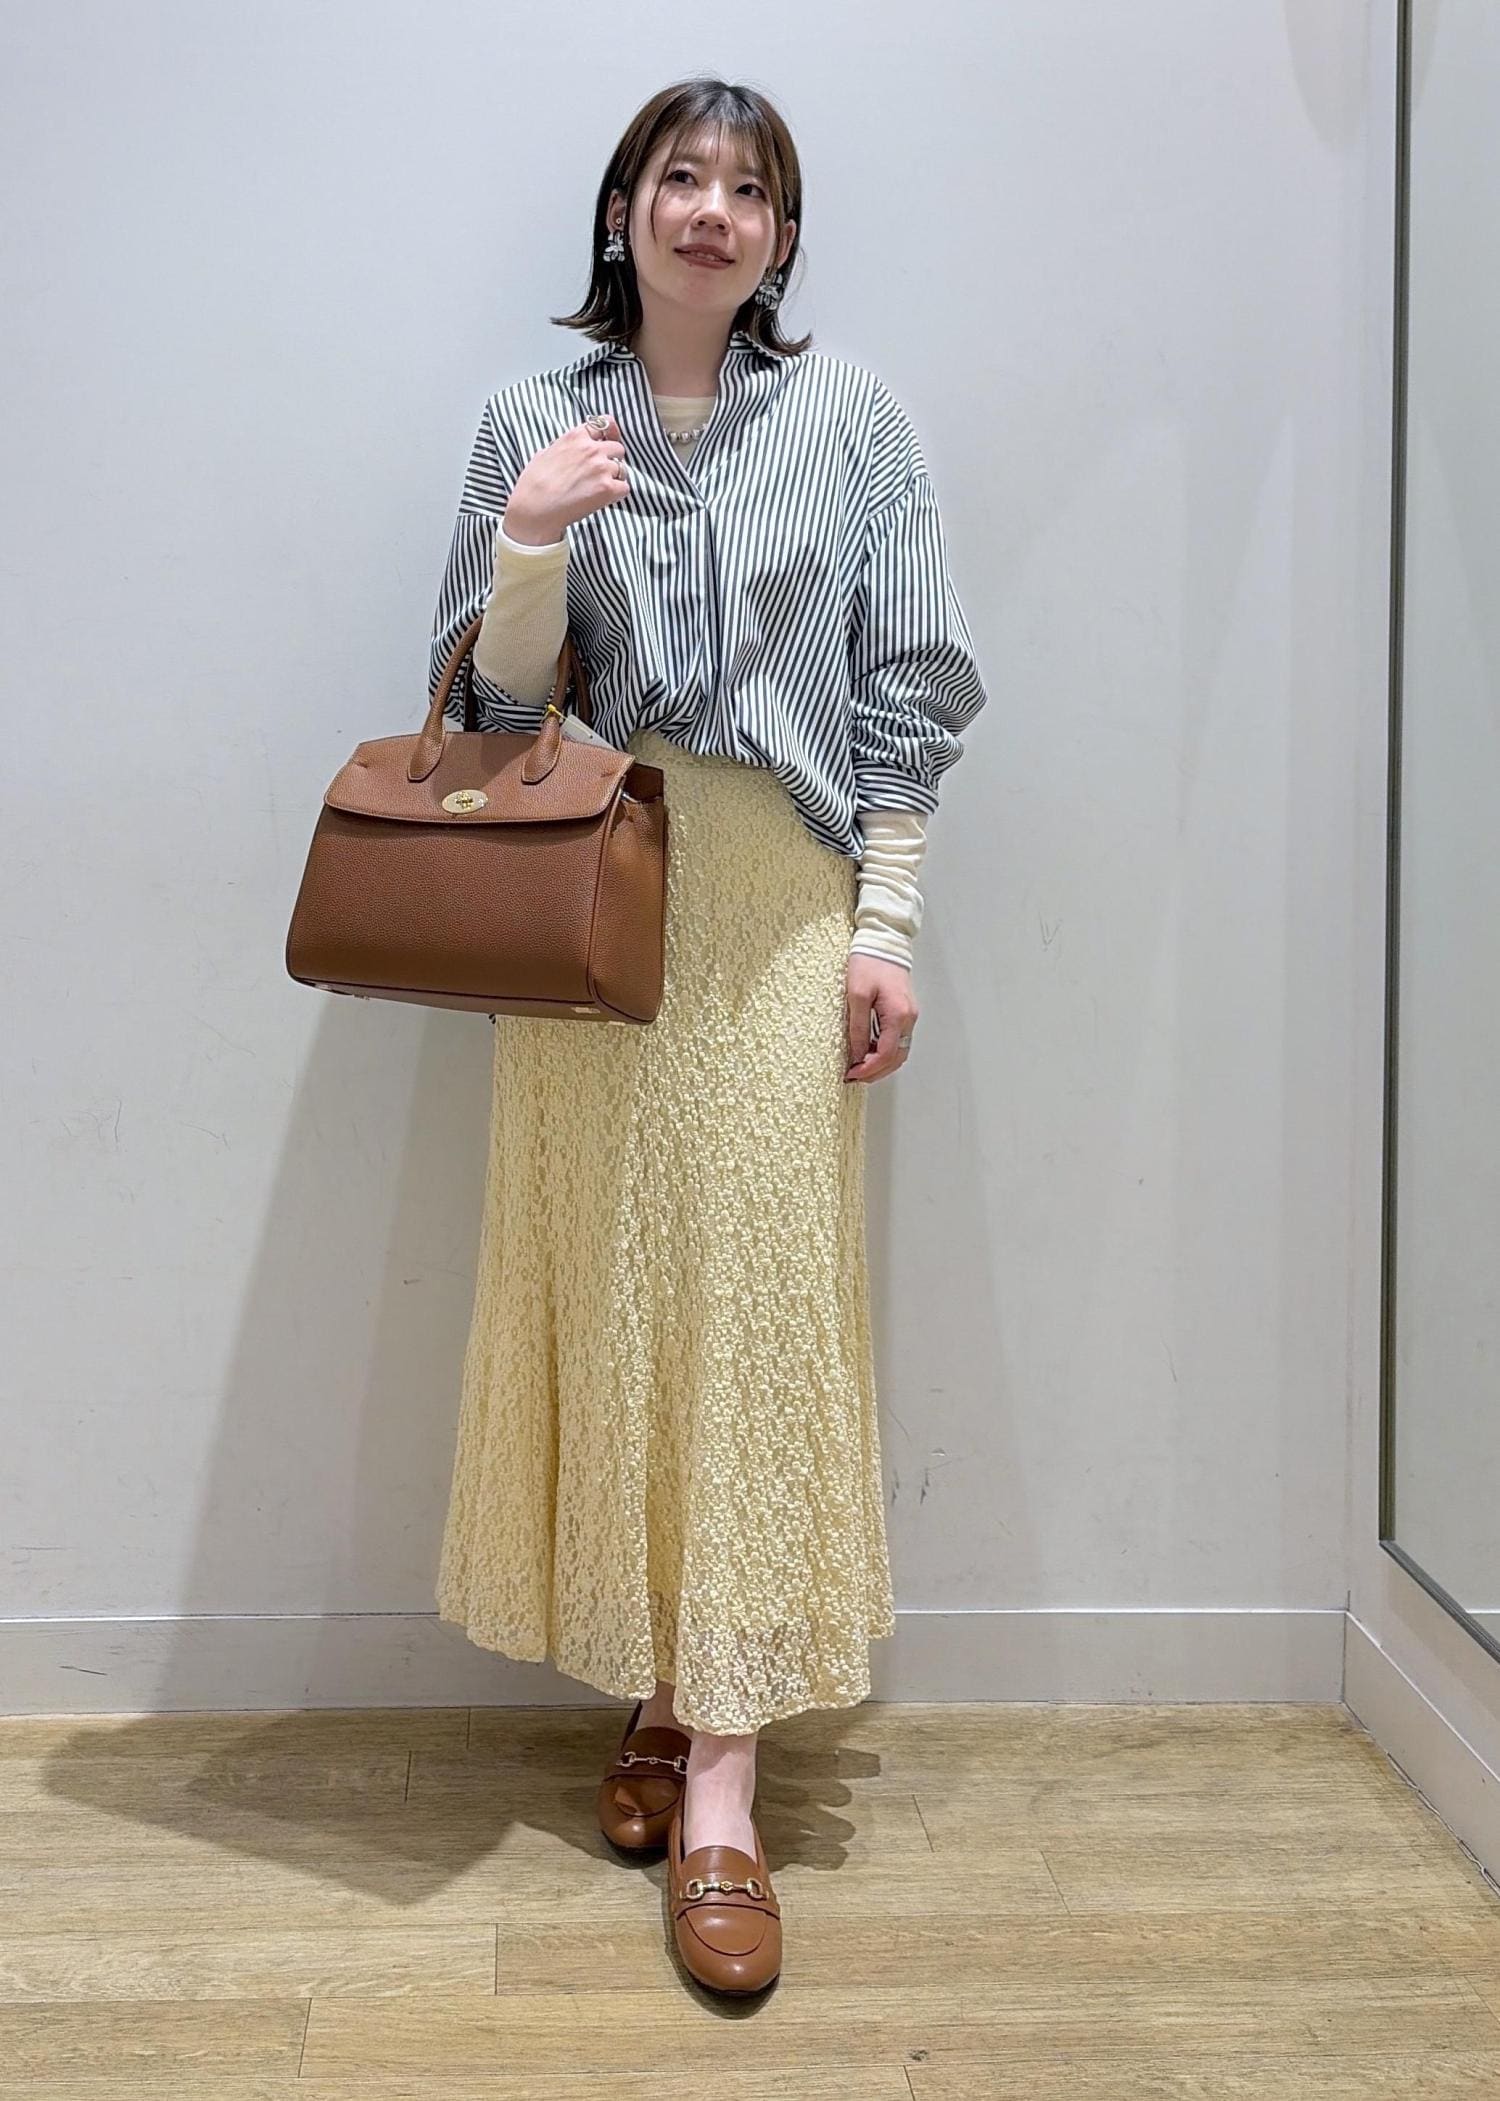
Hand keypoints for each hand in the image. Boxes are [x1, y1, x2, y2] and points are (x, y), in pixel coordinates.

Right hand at [503, 414, 630, 544]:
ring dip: (614, 478)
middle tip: (600, 473)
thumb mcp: (545, 453)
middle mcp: (591, 449)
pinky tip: (603, 499)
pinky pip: (624, 488)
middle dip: (612, 459)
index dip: (610, 433)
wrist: (535, 508)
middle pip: (618, 448)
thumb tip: (569, 451)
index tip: (610, 440)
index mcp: (576, 436)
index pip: (605, 424)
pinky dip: (617, 494)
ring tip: (598, 489)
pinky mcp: (607, 488)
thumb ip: (564, 447)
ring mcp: (601, 468)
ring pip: (622, 469)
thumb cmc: (534, 484)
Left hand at [844, 953, 917, 1083]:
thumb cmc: (869, 963)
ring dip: (881, 1064)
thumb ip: (858, 1027)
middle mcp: (909, 1018)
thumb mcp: (856, 995)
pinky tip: (868, 1052)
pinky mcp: (905, 1012)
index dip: (869, 1069)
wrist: (883, 942)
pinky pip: (898, 1040)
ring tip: (859, 1068)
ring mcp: (909, 1015)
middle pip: (896, 1058)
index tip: (851, 1074)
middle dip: (875, 1072)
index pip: (886, 1054)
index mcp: (898, 1015)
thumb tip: (857, 1054)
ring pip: (899, 1052)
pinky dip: (884, 1052)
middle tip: (853, 1076)